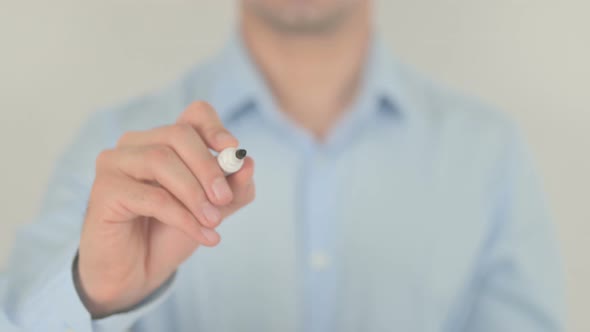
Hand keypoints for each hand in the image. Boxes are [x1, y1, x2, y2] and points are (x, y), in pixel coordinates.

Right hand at [76, 101, 254, 317]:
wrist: (137, 272)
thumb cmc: (170, 233)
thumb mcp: (212, 209)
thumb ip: (233, 189)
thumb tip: (248, 163)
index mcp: (165, 140)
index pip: (194, 114)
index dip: (216, 127)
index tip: (233, 151)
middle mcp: (136, 143)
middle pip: (179, 134)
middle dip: (208, 167)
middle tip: (224, 200)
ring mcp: (115, 162)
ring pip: (162, 161)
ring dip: (194, 194)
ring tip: (213, 222)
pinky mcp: (104, 190)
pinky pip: (151, 196)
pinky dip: (183, 217)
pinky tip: (203, 235)